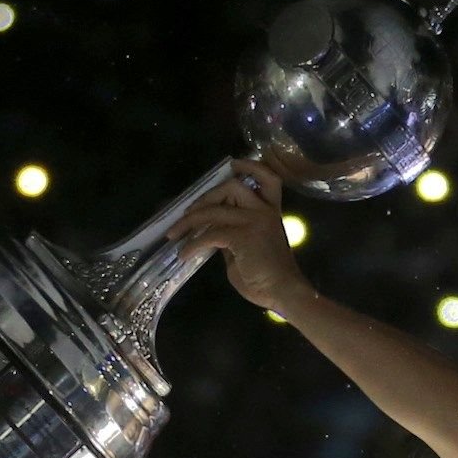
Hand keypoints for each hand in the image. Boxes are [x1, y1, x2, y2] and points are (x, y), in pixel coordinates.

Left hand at [167, 162, 316, 316]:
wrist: (283, 293)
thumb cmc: (267, 278)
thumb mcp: (246, 250)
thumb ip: (233, 236)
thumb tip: (212, 232)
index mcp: (270, 212)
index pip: (267, 178)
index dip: (250, 166)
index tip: (233, 164)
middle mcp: (264, 211)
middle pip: (232, 186)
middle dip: (205, 197)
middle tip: (187, 214)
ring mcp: (254, 221)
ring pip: (216, 208)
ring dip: (190, 220)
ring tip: (174, 234)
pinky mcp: (243, 236)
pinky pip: (210, 233)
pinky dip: (193, 243)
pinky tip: (185, 253)